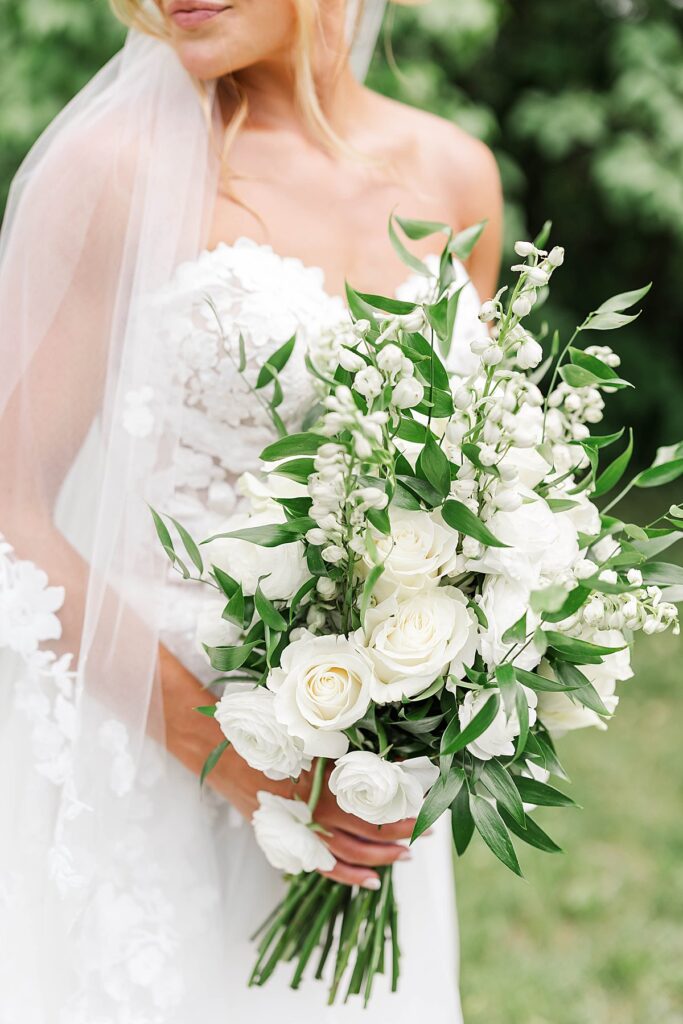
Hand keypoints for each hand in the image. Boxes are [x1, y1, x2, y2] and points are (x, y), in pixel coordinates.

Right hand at [210, 749, 414, 889]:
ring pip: (351, 854)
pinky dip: (350, 877)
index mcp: (322, 784)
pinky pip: (324, 867)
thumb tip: (392, 752)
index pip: (374, 806)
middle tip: (429, 830)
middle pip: (368, 833)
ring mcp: (300, 831)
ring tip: (408, 854)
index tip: (428, 807)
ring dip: (383, 857)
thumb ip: (348, 745)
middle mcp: (314, 812)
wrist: (219, 749)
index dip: (403, 810)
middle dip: (403, 833)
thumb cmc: (266, 731)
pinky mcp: (288, 840)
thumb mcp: (310, 733)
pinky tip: (373, 881)